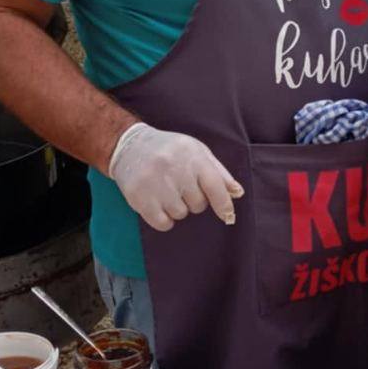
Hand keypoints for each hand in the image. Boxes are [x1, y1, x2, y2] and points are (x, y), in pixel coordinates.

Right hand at [108, 122, 243, 232]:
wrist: (130, 145)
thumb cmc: (170, 151)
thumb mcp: (197, 152)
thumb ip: (219, 173)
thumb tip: (237, 193)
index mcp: (192, 156)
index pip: (215, 186)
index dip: (224, 205)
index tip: (228, 217)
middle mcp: (174, 168)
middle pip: (198, 205)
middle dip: (193, 200)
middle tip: (181, 187)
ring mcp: (155, 183)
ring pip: (180, 214)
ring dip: (177, 208)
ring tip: (166, 191)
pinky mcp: (139, 197)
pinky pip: (163, 223)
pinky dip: (164, 220)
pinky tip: (158, 204)